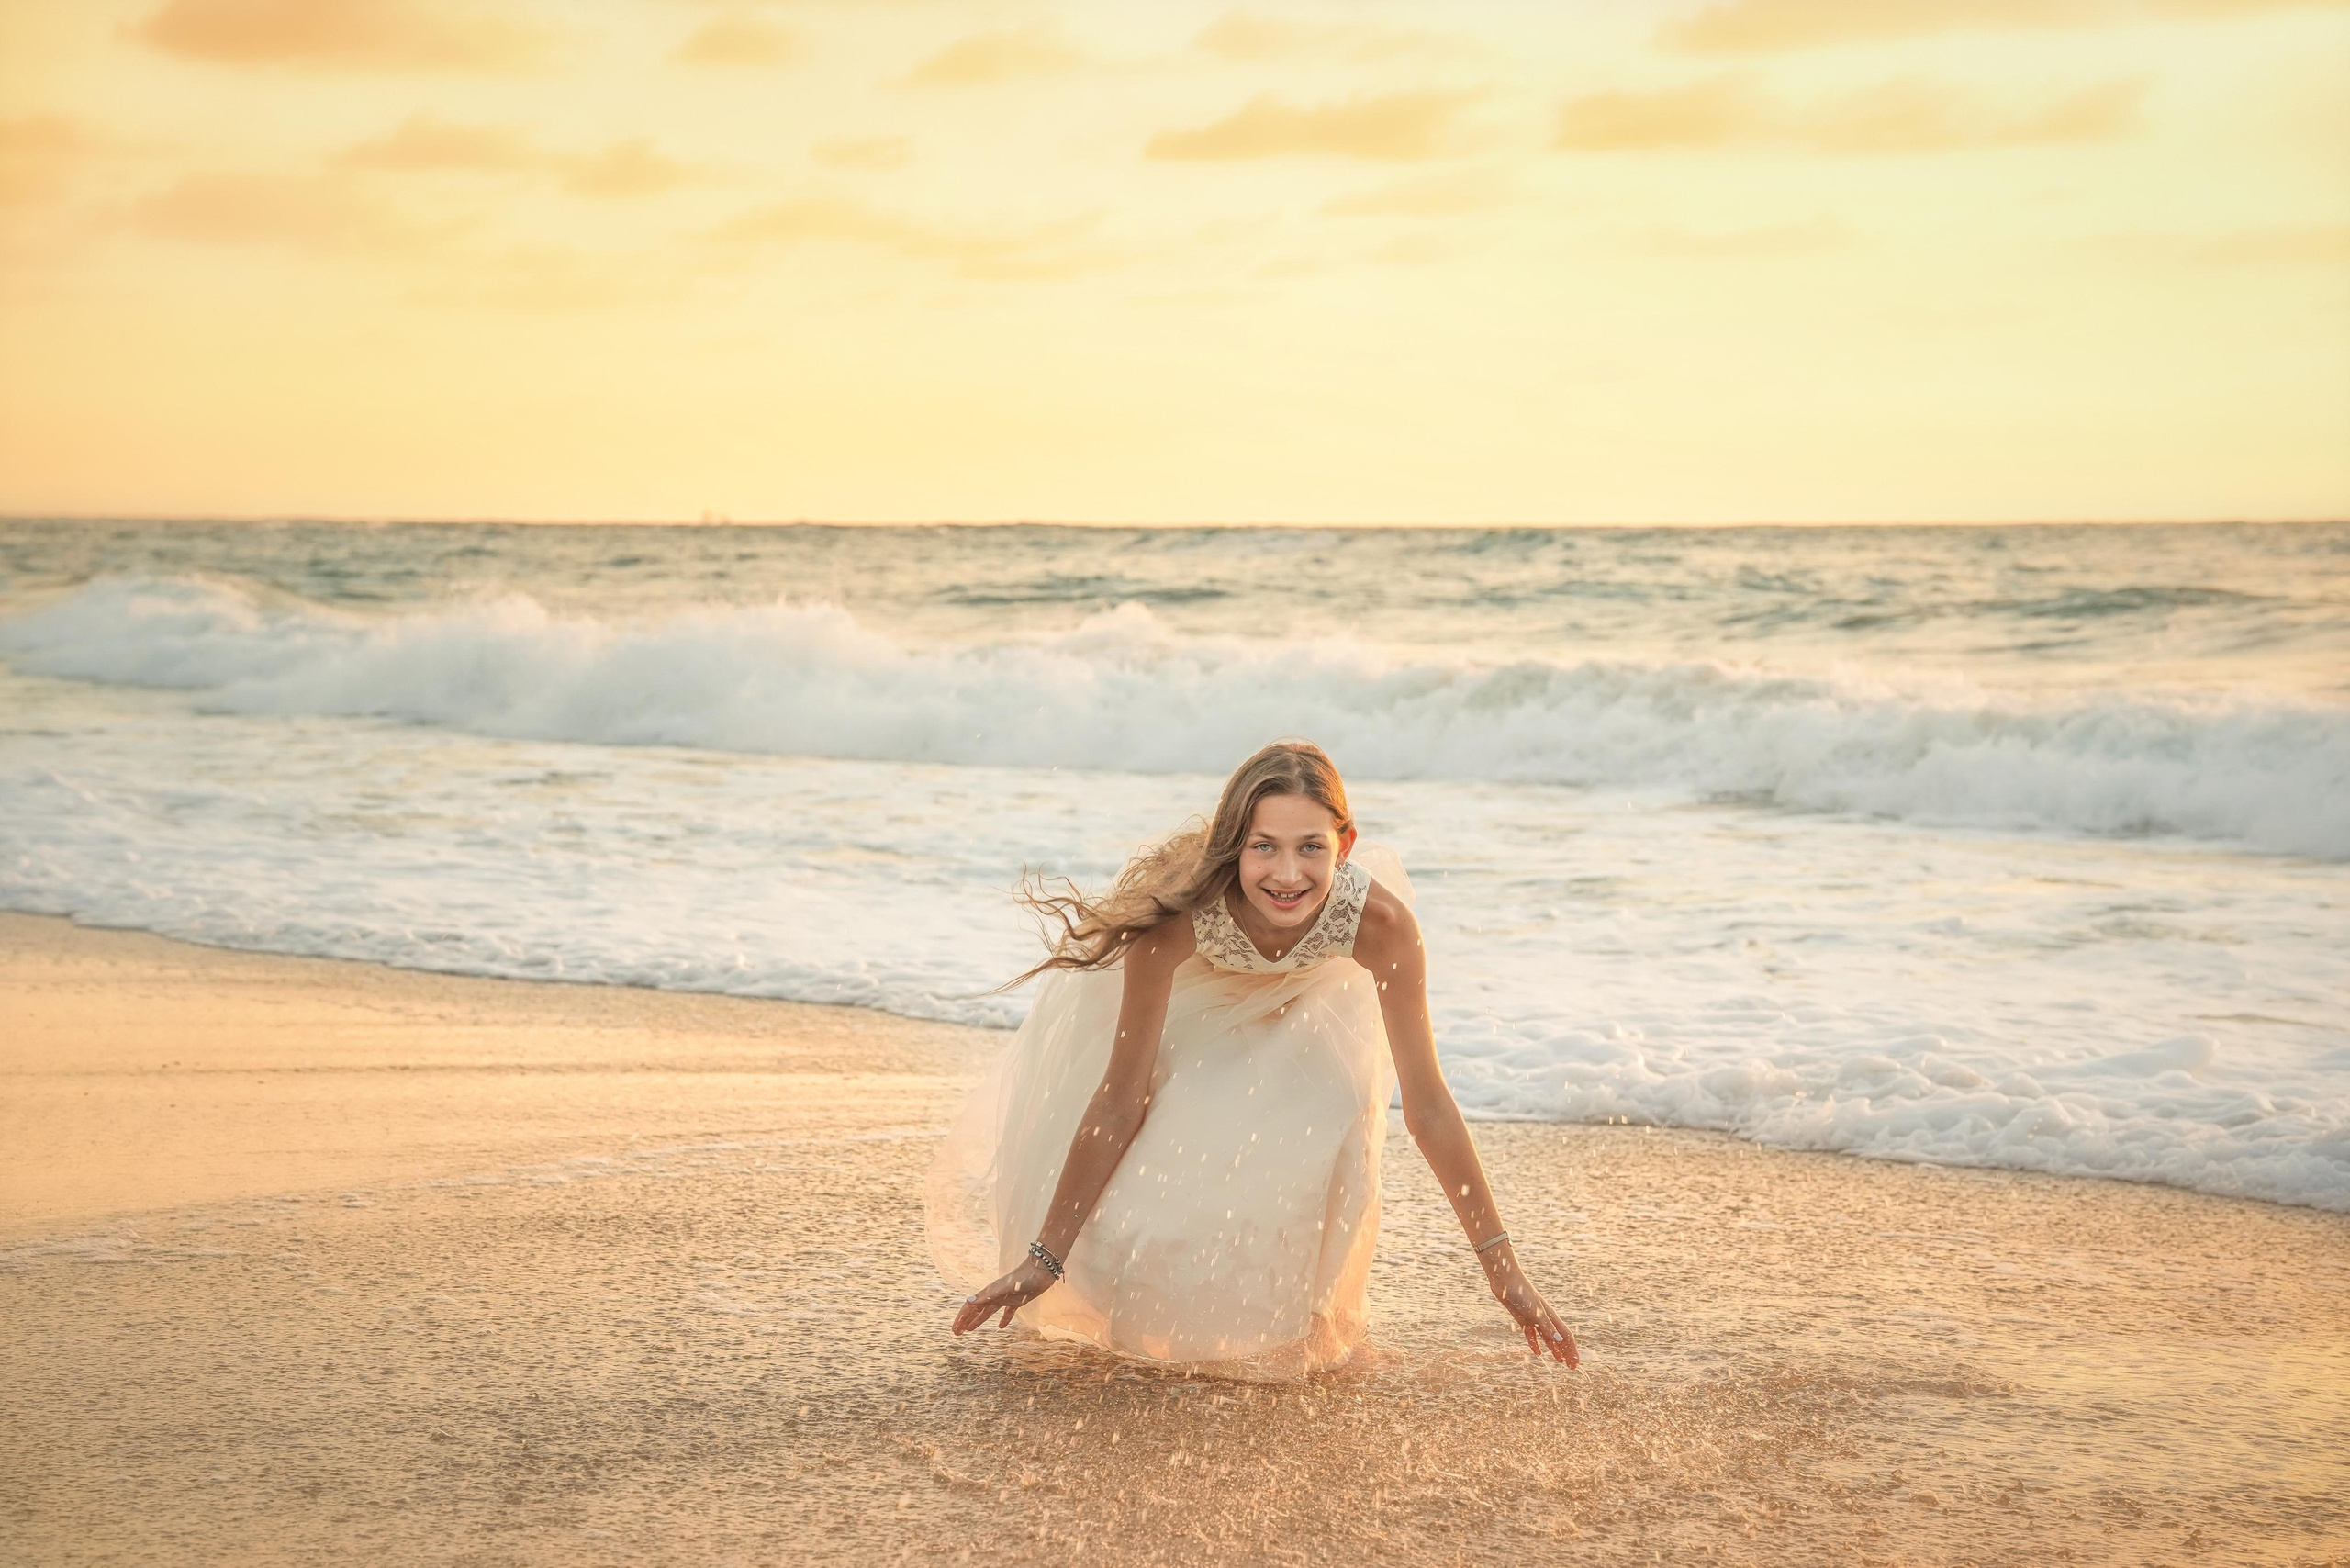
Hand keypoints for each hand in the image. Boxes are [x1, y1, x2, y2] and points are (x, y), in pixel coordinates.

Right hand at [950, 1255, 1059, 1334]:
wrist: (1040, 1270)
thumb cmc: (1022, 1278)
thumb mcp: (1004, 1288)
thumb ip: (987, 1295)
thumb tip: (968, 1301)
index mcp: (989, 1293)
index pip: (971, 1307)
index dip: (962, 1318)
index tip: (955, 1329)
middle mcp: (994, 1295)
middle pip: (977, 1310)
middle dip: (966, 1321)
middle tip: (957, 1333)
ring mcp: (1005, 1298)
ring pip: (988, 1312)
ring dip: (978, 1321)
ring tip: (970, 1330)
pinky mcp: (1017, 1301)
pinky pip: (1007, 1313)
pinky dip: (1003, 1320)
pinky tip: (1001, 1327)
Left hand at [1482, 1245, 1577, 1365]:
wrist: (1505, 1281)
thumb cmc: (1523, 1293)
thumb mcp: (1536, 1311)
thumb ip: (1546, 1326)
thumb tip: (1559, 1340)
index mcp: (1551, 1316)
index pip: (1565, 1336)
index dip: (1571, 1350)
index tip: (1575, 1363)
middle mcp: (1544, 1318)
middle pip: (1558, 1338)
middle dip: (1566, 1352)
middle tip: (1570, 1366)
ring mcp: (1534, 1319)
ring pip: (1547, 1338)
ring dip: (1553, 1349)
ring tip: (1558, 1361)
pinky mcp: (1522, 1318)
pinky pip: (1531, 1334)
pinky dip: (1535, 1344)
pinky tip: (1537, 1352)